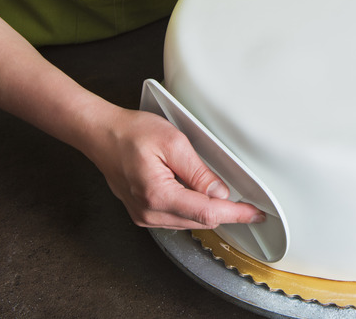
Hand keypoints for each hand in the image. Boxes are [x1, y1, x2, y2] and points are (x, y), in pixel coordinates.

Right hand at [87, 108, 264, 228]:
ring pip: (189, 222)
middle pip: (200, 221)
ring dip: (208, 211)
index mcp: (158, 195)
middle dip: (226, 213)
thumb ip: (199, 171)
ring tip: (222, 195)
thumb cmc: (130, 133)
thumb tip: (220, 193)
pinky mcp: (142, 213)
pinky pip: (176, 218)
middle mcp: (149, 212)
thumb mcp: (174, 143)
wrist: (100, 134)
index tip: (254, 215)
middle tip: (247, 204)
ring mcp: (144, 215)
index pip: (207, 213)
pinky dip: (192, 209)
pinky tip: (199, 195)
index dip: (236, 214)